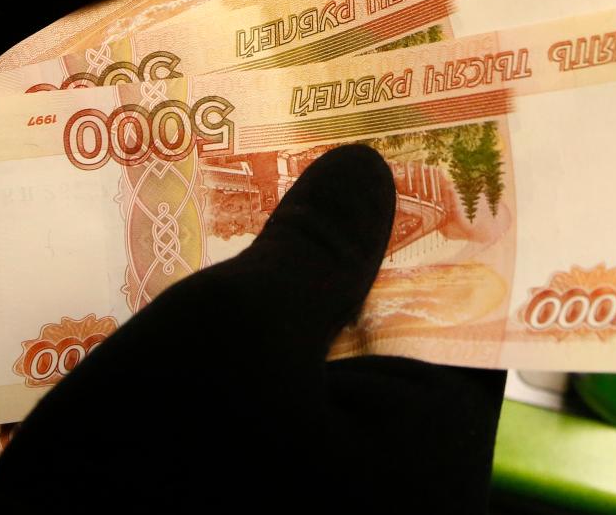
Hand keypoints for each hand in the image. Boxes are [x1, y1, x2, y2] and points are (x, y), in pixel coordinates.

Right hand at [0, 145, 505, 511]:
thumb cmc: (149, 466)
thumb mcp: (236, 331)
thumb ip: (318, 245)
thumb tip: (372, 171)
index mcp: (426, 463)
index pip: (467, 317)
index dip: (435, 222)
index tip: (407, 137)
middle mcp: (393, 492)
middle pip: (400, 339)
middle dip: (361, 249)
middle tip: (333, 145)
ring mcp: (321, 499)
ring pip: (334, 369)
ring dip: (302, 291)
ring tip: (274, 189)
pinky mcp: (259, 498)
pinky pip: (284, 407)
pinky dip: (263, 346)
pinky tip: (224, 280)